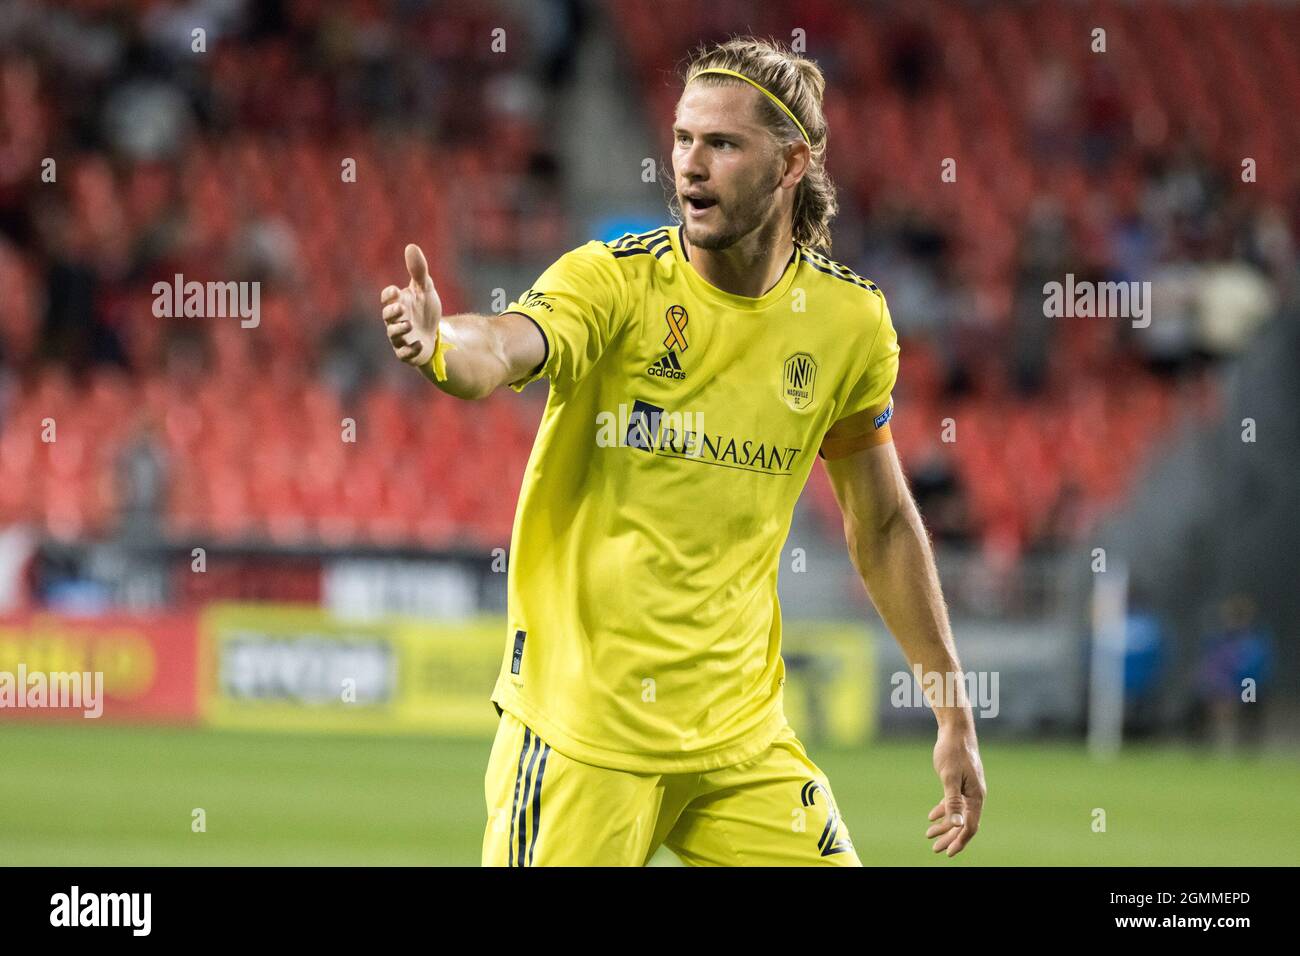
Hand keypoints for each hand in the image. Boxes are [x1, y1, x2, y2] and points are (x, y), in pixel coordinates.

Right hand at [380, 243, 442, 365]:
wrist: (435, 335)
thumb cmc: (425, 310)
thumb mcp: (425, 288)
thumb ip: (418, 270)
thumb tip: (411, 246)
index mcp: (398, 303)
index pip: (387, 298)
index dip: (389, 295)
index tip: (395, 290)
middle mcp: (396, 321)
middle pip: (387, 316)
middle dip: (392, 312)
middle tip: (401, 307)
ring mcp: (401, 338)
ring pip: (394, 335)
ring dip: (400, 329)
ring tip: (409, 324)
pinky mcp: (408, 353)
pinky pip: (404, 354)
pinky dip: (411, 350)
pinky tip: (421, 344)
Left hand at [926, 724, 985, 856]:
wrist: (955, 729)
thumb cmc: (952, 751)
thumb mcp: (949, 777)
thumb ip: (953, 802)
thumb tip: (957, 824)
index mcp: (976, 796)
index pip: (970, 826)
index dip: (959, 841)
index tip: (948, 852)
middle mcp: (975, 795)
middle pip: (964, 823)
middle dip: (950, 837)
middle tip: (935, 849)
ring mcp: (969, 788)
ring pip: (958, 814)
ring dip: (945, 826)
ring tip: (929, 835)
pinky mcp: (961, 782)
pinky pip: (954, 802)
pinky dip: (944, 810)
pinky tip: (932, 816)